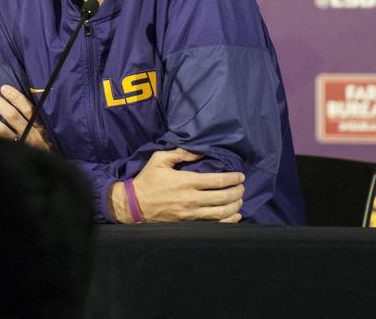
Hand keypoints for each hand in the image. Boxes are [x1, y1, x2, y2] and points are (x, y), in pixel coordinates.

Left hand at [0, 85, 53, 152]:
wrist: (49, 176)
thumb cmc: (48, 150)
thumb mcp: (51, 135)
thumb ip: (38, 121)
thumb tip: (20, 101)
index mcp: (41, 129)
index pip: (28, 109)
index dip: (16, 98)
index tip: (3, 88)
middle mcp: (31, 136)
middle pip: (13, 117)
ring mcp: (21, 148)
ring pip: (2, 131)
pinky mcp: (13, 157)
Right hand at [112, 148, 244, 222]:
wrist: (133, 205)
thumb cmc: (147, 180)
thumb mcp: (160, 159)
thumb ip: (181, 153)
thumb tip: (200, 151)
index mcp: (186, 181)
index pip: (217, 181)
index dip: (232, 179)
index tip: (240, 176)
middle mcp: (191, 199)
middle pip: (223, 197)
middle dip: (237, 192)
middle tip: (242, 187)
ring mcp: (190, 215)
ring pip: (221, 213)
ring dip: (235, 206)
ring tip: (240, 200)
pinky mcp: (188, 225)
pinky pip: (213, 225)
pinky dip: (228, 221)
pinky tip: (235, 216)